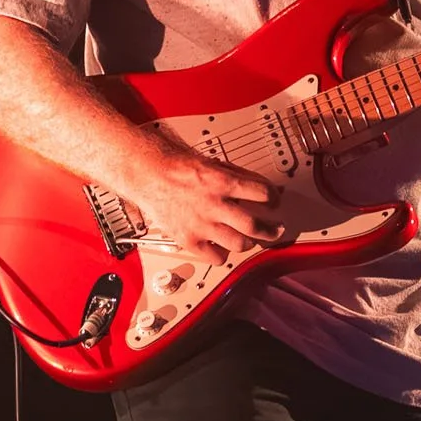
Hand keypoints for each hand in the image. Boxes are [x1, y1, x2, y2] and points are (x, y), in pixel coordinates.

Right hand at [128, 137, 284, 265]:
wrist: (146, 173)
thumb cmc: (175, 165)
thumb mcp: (211, 163)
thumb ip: (237, 176)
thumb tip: (260, 186)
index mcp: (222, 181)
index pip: (262, 193)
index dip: (274, 198)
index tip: (274, 202)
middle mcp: (214, 204)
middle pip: (254, 225)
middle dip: (271, 229)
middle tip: (275, 229)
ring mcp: (201, 224)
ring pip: (239, 244)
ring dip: (249, 243)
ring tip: (250, 240)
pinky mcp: (188, 240)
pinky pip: (216, 257)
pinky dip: (224, 255)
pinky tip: (223, 247)